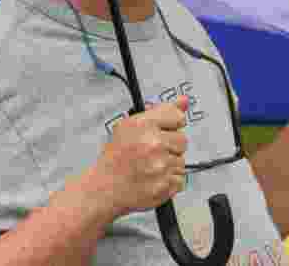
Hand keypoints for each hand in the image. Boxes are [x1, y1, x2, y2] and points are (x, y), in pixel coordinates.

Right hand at [91, 95, 189, 216]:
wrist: (105, 187)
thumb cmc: (116, 157)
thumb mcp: (131, 125)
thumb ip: (162, 111)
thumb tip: (184, 101)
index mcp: (144, 125)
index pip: (178, 116)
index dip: (172, 124)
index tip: (165, 130)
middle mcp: (153, 144)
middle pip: (183, 140)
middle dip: (171, 145)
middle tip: (153, 151)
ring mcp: (160, 166)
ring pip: (181, 161)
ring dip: (170, 164)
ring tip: (151, 166)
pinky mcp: (164, 185)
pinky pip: (180, 179)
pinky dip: (169, 180)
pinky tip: (154, 177)